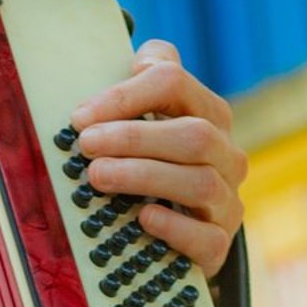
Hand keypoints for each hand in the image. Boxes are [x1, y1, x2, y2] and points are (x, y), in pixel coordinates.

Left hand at [67, 39, 246, 278]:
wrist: (177, 235)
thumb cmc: (151, 167)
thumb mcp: (145, 122)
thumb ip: (143, 87)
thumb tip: (138, 61)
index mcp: (207, 113)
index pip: (173, 83)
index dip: (125, 95)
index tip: (80, 116)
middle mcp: (226, 154)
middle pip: (194, 134)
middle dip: (133, 137)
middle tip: (85, 145)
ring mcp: (227, 201)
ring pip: (200, 182)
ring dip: (144, 176)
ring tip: (98, 176)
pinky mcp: (220, 244)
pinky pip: (208, 237)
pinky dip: (175, 226)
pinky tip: (143, 218)